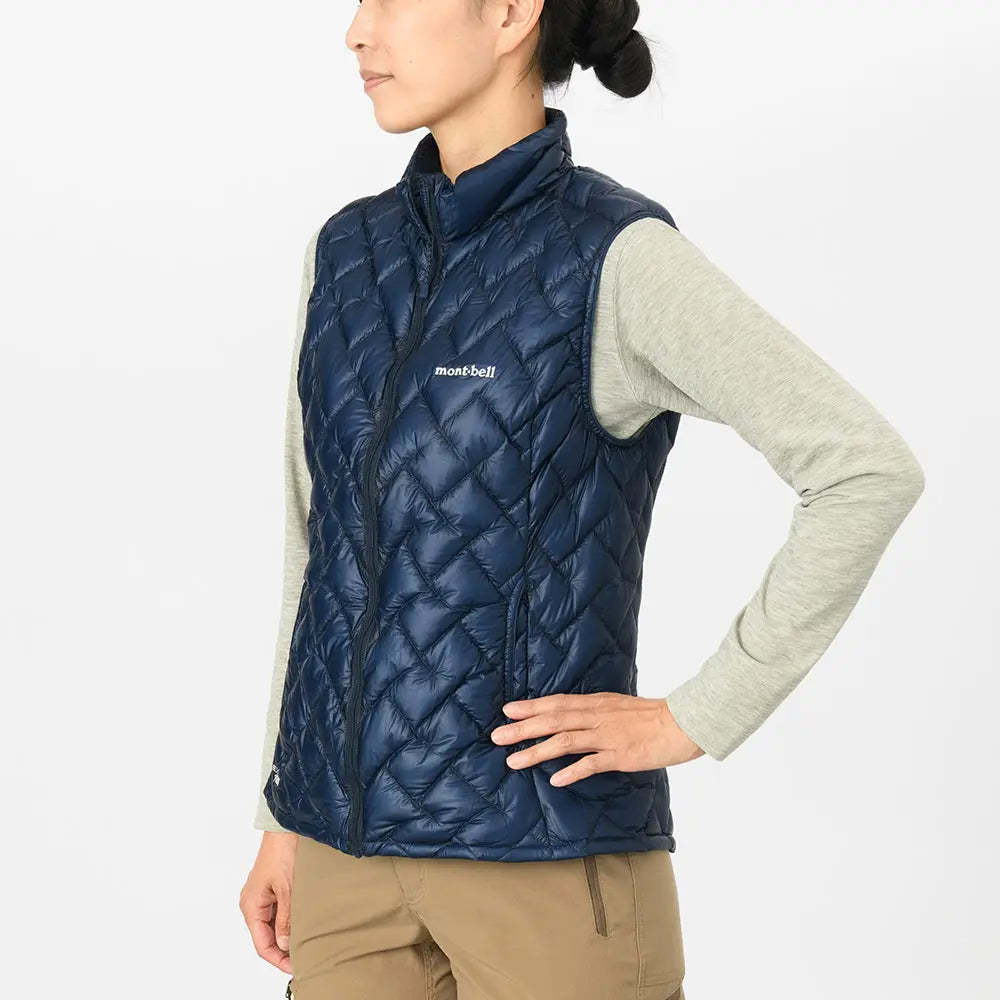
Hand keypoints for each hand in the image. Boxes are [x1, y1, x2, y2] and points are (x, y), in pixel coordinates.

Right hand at [240, 830, 298, 974]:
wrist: (286, 826)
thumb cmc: (283, 852)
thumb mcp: (288, 890)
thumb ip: (286, 920)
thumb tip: (286, 946)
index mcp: (251, 906)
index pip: (262, 944)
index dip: (277, 959)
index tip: (294, 967)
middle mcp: (252, 903)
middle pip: (266, 936)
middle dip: (283, 949)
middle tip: (304, 957)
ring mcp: (261, 895)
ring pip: (273, 924)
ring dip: (286, 934)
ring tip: (306, 942)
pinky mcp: (271, 887)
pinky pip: (277, 912)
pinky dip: (288, 920)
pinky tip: (302, 923)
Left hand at [491, 692, 704, 785]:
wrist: (683, 722)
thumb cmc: (652, 717)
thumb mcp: (618, 706)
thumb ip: (596, 712)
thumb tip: (574, 718)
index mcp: (597, 703)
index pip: (557, 702)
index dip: (531, 706)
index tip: (508, 710)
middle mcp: (597, 717)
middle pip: (554, 720)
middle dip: (523, 728)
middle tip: (498, 735)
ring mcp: (608, 736)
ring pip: (565, 741)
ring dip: (537, 751)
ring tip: (514, 760)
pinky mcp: (621, 756)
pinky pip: (592, 764)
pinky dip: (572, 771)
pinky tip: (556, 780)